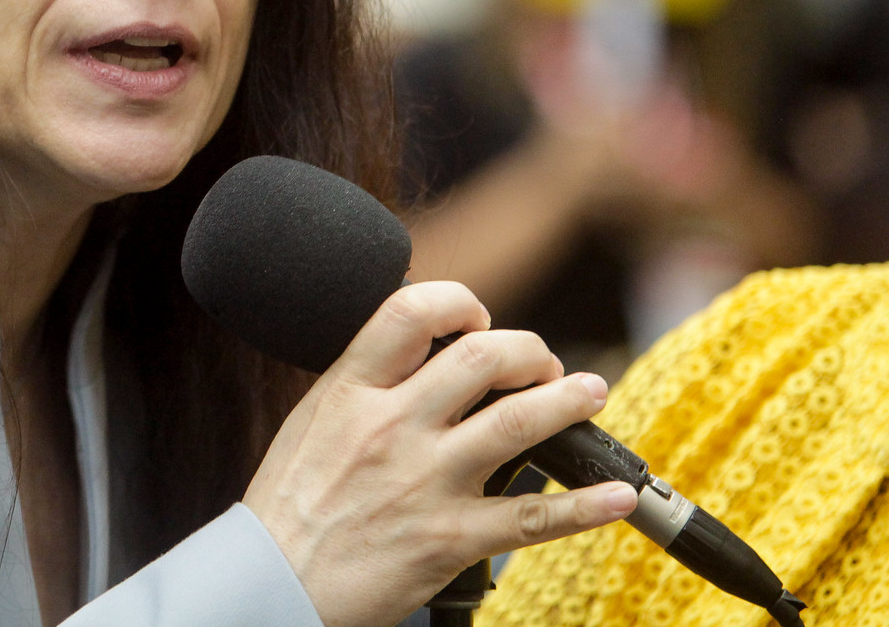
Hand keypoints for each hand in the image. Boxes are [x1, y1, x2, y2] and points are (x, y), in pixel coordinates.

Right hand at [243, 281, 636, 626]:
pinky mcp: (450, 539)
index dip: (459, 302)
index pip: (413, 312)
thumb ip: (365, 384)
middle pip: (483, 357)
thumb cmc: (288, 507)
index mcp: (352, 390)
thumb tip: (418, 351)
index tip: (478, 317)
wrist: (271, 585)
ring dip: (569, 400)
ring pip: (519, 422)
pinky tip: (617, 494)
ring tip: (591, 391)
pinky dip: (586, 505)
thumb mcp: (313, 421)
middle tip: (543, 363)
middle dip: (528, 350)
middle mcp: (393, 427)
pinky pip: (533, 517)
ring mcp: (426, 482)